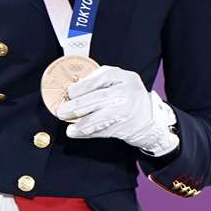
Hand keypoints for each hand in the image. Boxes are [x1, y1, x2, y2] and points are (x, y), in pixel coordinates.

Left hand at [55, 64, 178, 156]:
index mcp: (124, 77)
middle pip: (98, 98)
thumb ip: (99, 80)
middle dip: (76, 106)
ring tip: (69, 127)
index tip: (69, 93)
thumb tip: (74, 88)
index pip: (101, 79)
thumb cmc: (129, 96)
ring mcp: (126, 112)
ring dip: (81, 124)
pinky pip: (101, 131)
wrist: (149, 118)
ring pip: (99, 118)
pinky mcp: (123, 128)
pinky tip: (75, 132)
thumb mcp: (119, 80)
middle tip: (61, 111)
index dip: (82, 87)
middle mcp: (126, 93)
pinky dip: (86, 133)